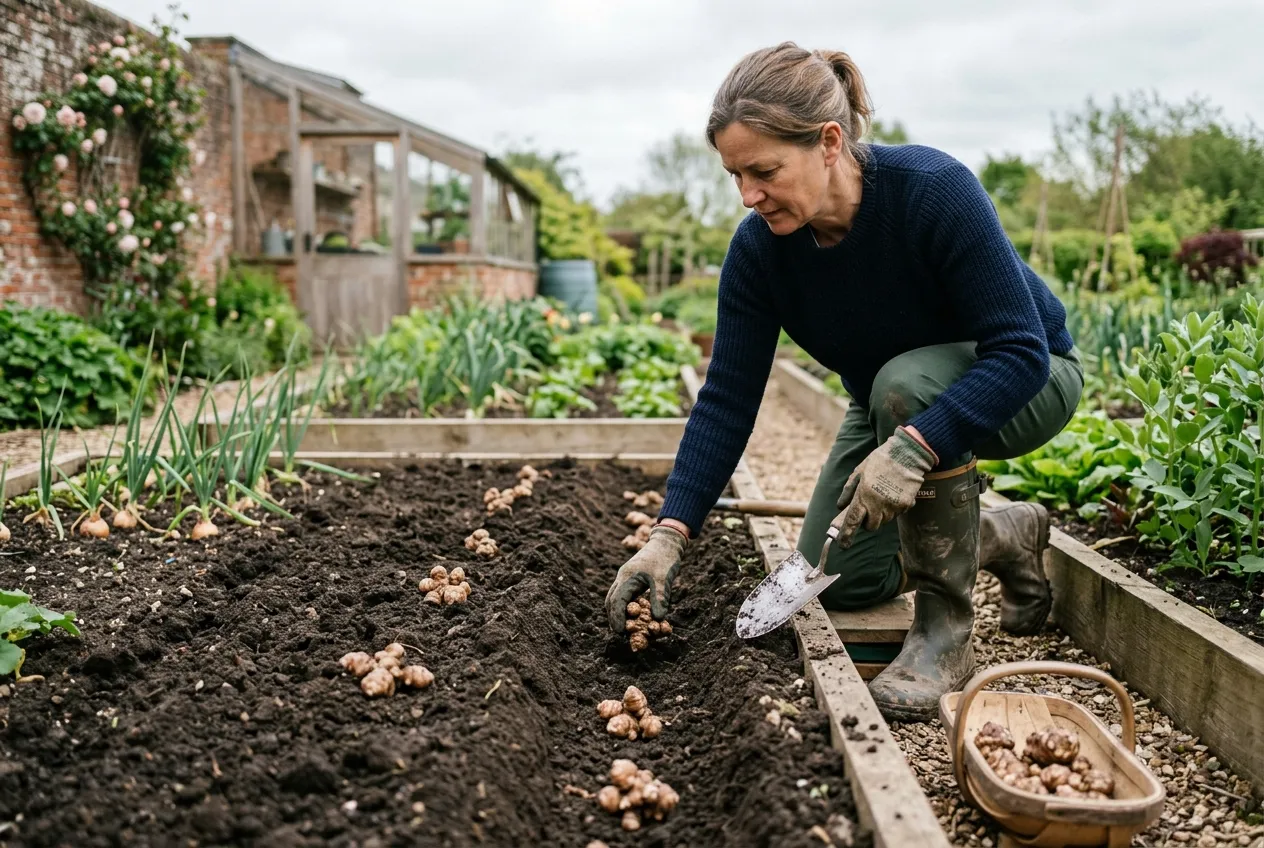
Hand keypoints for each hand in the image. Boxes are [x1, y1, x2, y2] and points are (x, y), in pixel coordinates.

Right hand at [605, 525, 686, 635]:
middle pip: (610, 600)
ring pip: (614, 597)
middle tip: (621, 633)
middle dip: (613, 617)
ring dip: (617, 612)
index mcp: (627, 577)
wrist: (666, 542)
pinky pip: (623, 594)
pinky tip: (633, 614)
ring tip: (625, 626)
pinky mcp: (631, 578)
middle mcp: (622, 577)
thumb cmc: (665, 559)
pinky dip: (624, 605)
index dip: (617, 618)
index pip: (616, 601)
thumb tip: (658, 619)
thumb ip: (660, 598)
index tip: (620, 632)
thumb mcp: (664, 579)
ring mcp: (625, 577)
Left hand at [831, 426, 936, 547]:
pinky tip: (894, 492)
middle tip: (868, 507)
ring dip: (881, 514)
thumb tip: (840, 506)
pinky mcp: (906, 505)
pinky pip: (897, 513)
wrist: (908, 453)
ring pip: (885, 520)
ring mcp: (894, 506)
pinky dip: (894, 508)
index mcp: (864, 495)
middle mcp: (878, 504)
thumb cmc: (880, 460)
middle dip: (868, 521)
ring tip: (883, 494)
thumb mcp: (859, 471)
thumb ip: (848, 490)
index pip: (852, 521)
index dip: (846, 535)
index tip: (843, 545)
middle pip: (871, 526)